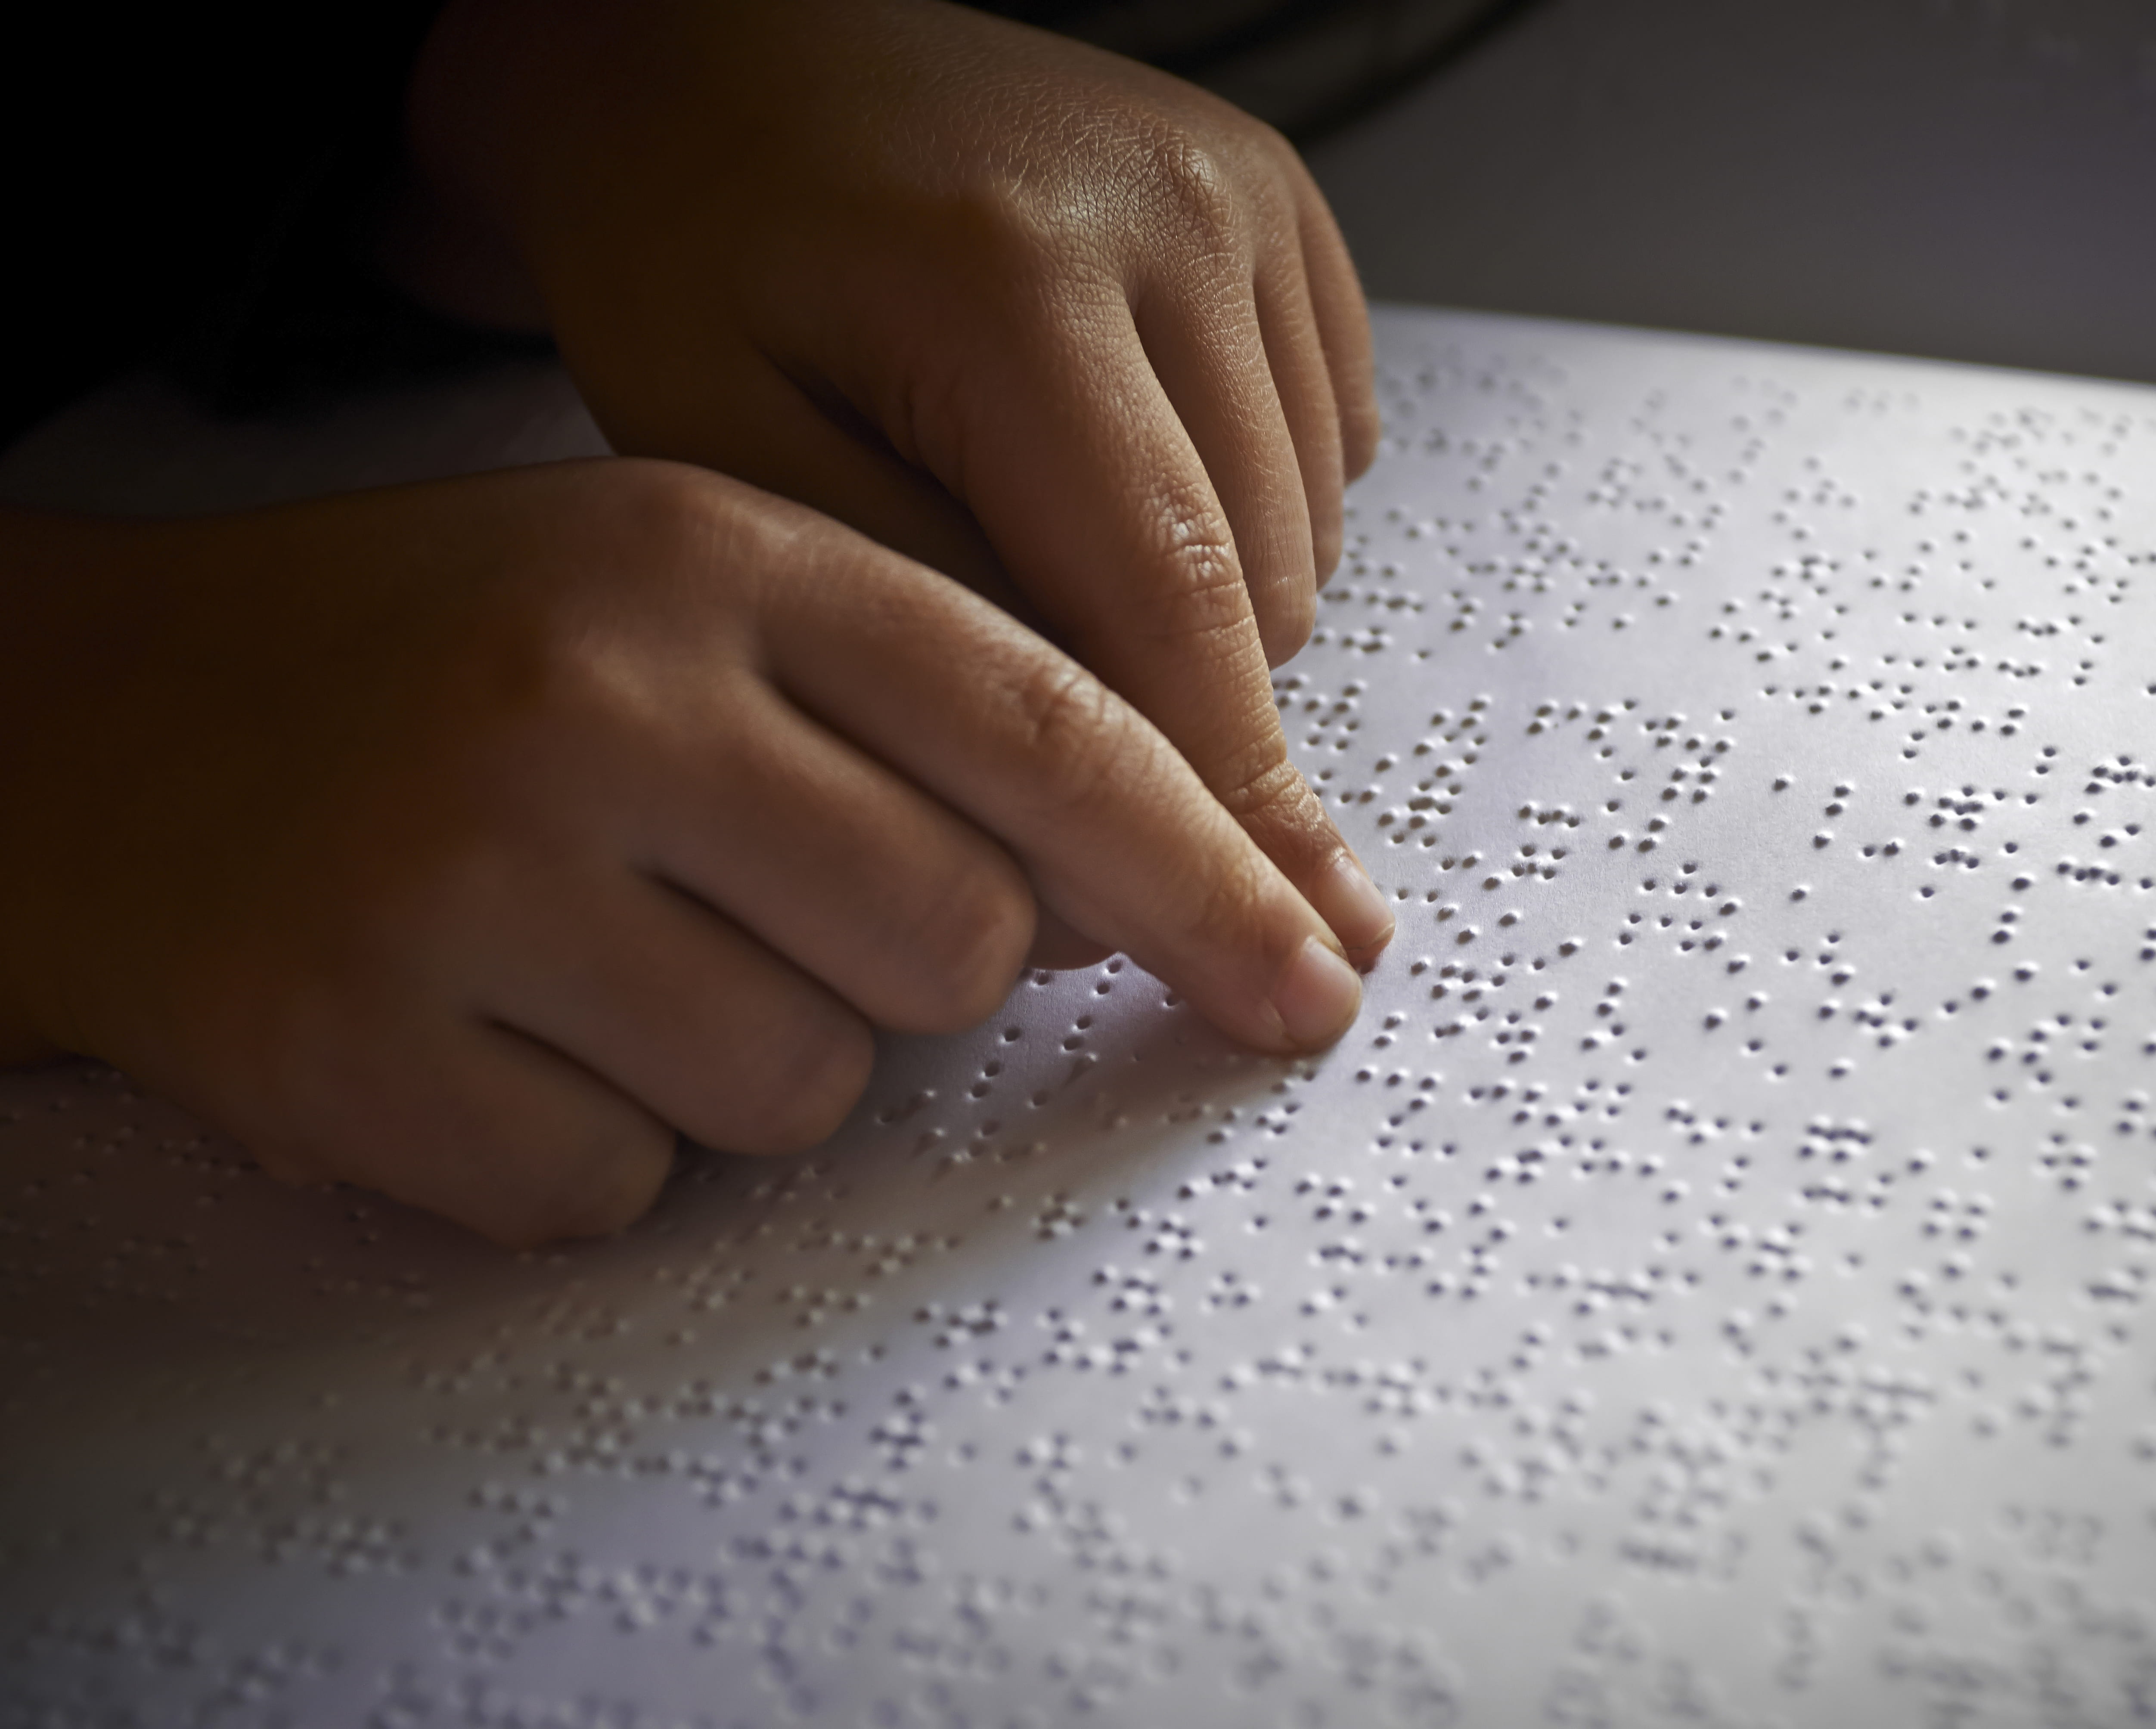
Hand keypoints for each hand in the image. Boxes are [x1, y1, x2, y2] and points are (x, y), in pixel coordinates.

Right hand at [0, 463, 1362, 1243]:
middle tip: (760, 891)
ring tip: (598, 947)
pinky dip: (589, 1142)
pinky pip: (625, 1190)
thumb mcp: (690, 590)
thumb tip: (1178, 898)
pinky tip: (492, 1027)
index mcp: (711, 552)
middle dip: (914, 964)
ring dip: (747, 1054)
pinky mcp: (368, 1055)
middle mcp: (603, 701)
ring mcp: (474, 879)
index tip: (1315, 979)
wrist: (108, 725)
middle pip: (957, 943)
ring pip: (806, 1090)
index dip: (1212, 871)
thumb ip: (929, 713)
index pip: (1048, 725)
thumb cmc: (455, 660)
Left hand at [387, 0, 1393, 960]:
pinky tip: (1113, 469)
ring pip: (1306, 536)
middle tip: (1053, 730)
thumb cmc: (692, 252)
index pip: (1170, 603)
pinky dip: (1242, 509)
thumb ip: (924, 647)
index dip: (1222, 800)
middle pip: (1257, 587)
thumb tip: (1095, 845)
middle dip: (1182, 711)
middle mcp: (1169, 216)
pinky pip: (1329, 445)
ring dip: (1206, 611)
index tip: (1275, 946)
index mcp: (1011, 279)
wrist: (720, 58)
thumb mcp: (729, 464)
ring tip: (1047, 551)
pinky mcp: (1282, 201)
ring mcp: (1242, 196)